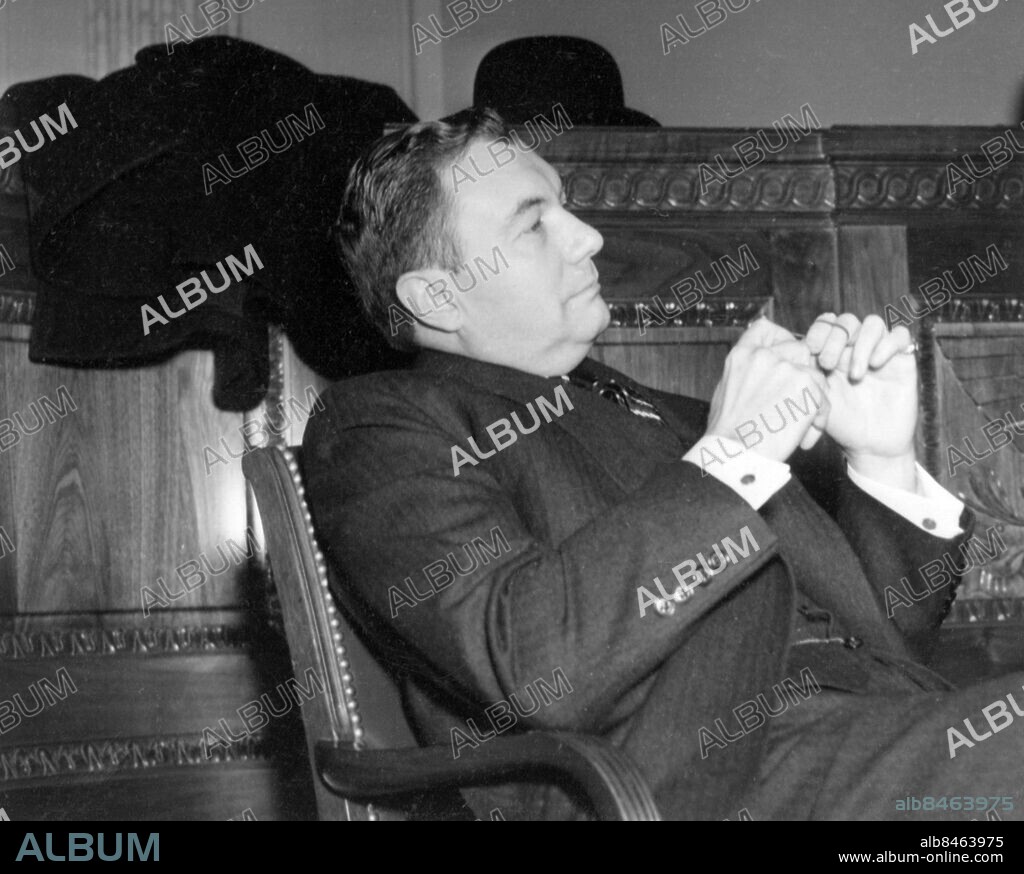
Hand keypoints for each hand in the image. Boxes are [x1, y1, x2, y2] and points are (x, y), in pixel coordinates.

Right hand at [705, 318, 830, 463]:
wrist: (736, 454)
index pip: (764, 329)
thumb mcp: (726, 392)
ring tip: (800, 426)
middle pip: (798, 349)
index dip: (779, 339)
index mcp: (741, 356)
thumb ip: (746, 374)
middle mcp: (764, 356)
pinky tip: (805, 434)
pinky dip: (818, 417)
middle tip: (798, 402)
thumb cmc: (728, 433)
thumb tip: (756, 371)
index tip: (783, 358)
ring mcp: (786, 368)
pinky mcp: (806, 385)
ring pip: (815, 374)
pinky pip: (824, 396)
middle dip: (804, 374)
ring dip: (813, 400)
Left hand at [802, 313, 918, 488]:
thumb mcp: (817, 396)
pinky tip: (877, 365)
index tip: (811, 350)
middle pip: (847, 320)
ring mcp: (880, 352)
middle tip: (827, 364)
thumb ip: (808, 372)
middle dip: (835, 338)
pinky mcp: (903, 360)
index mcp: (833, 351)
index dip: (819, 330)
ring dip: (861, 344)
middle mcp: (856, 348)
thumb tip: (796, 350)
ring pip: (873, 323)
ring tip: (855, 374)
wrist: (870, 445)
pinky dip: (887, 344)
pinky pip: (900, 335)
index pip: (827, 322)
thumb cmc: (840, 422)